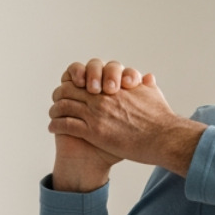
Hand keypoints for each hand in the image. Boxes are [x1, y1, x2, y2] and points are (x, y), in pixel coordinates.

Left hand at [48, 68, 205, 176]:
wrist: (163, 138)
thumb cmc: (161, 118)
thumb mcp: (154, 94)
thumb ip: (146, 85)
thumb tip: (147, 78)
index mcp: (113, 88)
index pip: (85, 77)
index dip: (74, 81)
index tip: (71, 87)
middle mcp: (101, 98)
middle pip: (69, 89)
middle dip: (60, 94)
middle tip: (57, 100)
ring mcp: (95, 114)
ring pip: (63, 106)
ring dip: (55, 110)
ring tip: (52, 115)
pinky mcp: (93, 132)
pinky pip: (66, 124)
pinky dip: (56, 125)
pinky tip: (52, 128)